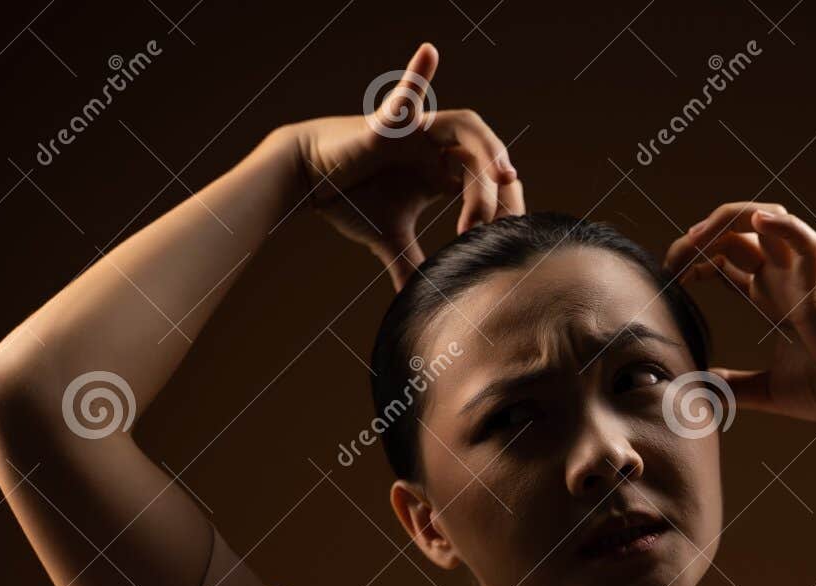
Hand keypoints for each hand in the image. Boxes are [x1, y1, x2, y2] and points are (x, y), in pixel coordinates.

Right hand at [286, 43, 524, 289]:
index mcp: (441, 171)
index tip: (505, 236)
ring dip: (486, 150)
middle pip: (483, 159)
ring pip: (465, 130)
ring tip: (500, 173)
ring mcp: (416, 131)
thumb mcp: (390, 240)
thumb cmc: (350, 201)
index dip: (501, 206)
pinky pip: (405, 94)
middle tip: (499, 222)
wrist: (310, 182)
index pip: (485, 182)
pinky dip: (418, 71)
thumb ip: (410, 267)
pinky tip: (429, 51)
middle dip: (497, 190)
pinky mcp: (388, 123)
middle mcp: (435, 146)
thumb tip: (421, 305)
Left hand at [662, 202, 815, 421]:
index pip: (728, 261)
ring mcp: (801, 278)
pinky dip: (783, 226)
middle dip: (702, 237)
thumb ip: (733, 388)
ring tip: (698, 236)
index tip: (672, 275)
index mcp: (773, 299)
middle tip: (674, 256)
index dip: (697, 259)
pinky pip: (805, 242)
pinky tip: (757, 220)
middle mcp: (784, 280)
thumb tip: (700, 392)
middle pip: (738, 234)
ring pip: (766, 223)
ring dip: (729, 220)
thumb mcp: (767, 392)